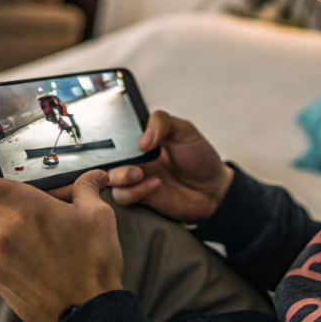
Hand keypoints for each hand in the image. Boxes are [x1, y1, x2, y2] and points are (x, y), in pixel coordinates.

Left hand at [0, 160, 123, 321]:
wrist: (88, 314)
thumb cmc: (93, 264)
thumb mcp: (98, 216)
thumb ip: (87, 189)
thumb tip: (92, 177)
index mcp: (23, 209)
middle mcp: (2, 233)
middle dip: (17, 206)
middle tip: (46, 213)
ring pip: (0, 232)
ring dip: (19, 232)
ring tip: (51, 244)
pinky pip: (1, 256)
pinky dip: (17, 255)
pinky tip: (43, 263)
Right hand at [105, 110, 233, 222]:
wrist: (214, 189)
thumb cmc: (200, 157)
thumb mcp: (185, 130)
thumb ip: (163, 123)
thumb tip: (142, 140)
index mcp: (142, 139)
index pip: (116, 133)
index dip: (109, 133)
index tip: (117, 135)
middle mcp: (135, 158)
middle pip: (106, 157)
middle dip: (110, 159)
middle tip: (131, 159)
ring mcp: (136, 178)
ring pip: (110, 179)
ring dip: (122, 177)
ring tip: (141, 174)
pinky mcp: (140, 198)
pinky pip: (123, 196)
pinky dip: (135, 192)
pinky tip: (156, 185)